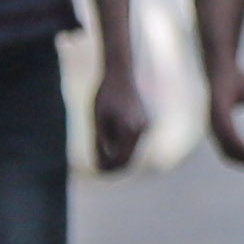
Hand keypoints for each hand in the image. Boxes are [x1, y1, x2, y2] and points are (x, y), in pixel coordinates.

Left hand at [89, 61, 150, 176]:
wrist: (121, 73)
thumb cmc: (106, 94)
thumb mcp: (98, 120)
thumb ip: (100, 142)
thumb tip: (100, 163)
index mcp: (131, 131)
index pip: (122, 160)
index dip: (110, 168)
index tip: (97, 170)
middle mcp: (143, 130)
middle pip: (128, 156)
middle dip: (113, 162)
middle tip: (97, 164)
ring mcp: (146, 125)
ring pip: (131, 147)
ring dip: (116, 150)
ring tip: (100, 137)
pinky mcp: (146, 120)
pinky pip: (133, 137)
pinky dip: (121, 140)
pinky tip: (110, 126)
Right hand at [209, 58, 243, 167]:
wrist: (218, 70)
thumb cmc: (236, 77)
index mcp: (219, 111)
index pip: (231, 138)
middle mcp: (212, 121)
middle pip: (227, 149)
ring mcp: (212, 126)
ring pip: (225, 152)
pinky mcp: (216, 129)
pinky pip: (225, 147)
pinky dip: (239, 155)